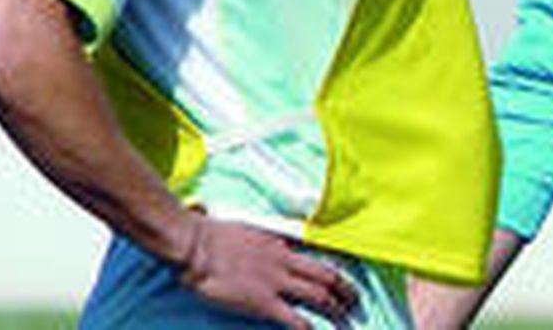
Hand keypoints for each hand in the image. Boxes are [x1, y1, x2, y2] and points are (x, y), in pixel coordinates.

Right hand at [176, 214, 358, 328]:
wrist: (195, 245)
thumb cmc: (213, 236)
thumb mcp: (250, 232)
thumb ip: (268, 242)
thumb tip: (279, 247)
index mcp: (282, 246)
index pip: (318, 260)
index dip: (336, 275)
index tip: (345, 284)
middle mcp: (285, 262)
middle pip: (327, 276)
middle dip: (346, 292)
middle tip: (356, 304)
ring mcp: (276, 282)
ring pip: (319, 296)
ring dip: (336, 310)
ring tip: (347, 322)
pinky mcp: (263, 302)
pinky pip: (294, 318)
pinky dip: (309, 329)